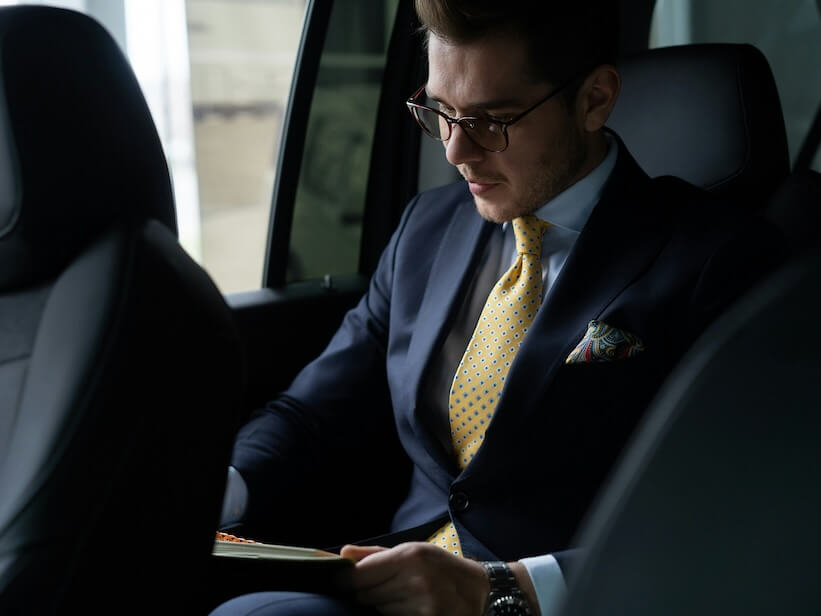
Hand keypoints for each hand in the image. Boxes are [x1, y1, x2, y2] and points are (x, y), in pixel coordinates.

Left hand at [336, 542, 489, 615]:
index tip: (340, 583)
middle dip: (370, 593)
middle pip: (366, 595)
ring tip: (406, 597)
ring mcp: (423, 606)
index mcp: (409, 556)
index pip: (359, 575)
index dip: (346, 581)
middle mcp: (415, 580)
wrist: (478, 590)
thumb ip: (374, 555)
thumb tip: (343, 555)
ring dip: (385, 606)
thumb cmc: (440, 567)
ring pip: (380, 611)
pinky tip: (412, 609)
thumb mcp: (411, 551)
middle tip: (388, 587)